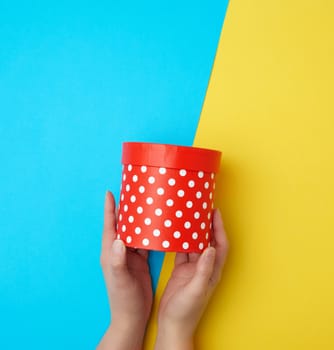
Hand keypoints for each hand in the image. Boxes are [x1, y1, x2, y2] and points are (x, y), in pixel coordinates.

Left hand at [97, 191, 152, 349]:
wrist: (131, 316)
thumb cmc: (123, 299)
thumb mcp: (120, 279)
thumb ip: (117, 261)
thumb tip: (119, 240)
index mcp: (111, 253)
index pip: (109, 226)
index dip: (109, 210)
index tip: (109, 193)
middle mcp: (119, 251)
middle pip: (121, 225)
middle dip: (124, 209)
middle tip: (131, 193)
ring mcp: (129, 256)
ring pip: (133, 232)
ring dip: (137, 220)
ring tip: (144, 205)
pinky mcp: (139, 262)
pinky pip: (143, 242)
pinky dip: (148, 233)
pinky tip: (155, 227)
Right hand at [155, 209, 228, 349]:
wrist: (172, 325)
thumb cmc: (186, 312)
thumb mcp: (195, 290)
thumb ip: (203, 270)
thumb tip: (211, 249)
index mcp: (212, 272)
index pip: (220, 245)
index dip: (220, 229)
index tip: (216, 212)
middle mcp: (204, 268)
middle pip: (209, 242)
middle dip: (207, 226)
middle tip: (202, 209)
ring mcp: (192, 270)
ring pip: (195, 245)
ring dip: (193, 232)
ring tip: (189, 217)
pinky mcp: (181, 272)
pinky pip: (182, 252)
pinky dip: (180, 242)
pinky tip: (175, 233)